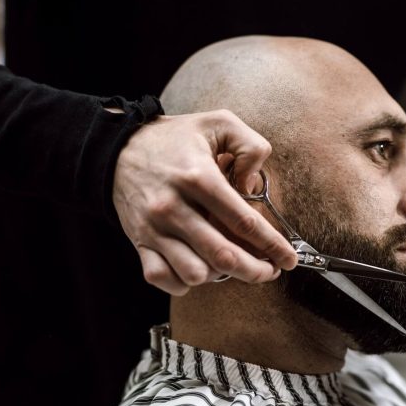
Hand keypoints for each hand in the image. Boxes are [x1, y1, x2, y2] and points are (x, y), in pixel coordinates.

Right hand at [113, 109, 296, 294]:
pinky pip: (162, 278)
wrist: (117, 149)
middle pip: (224, 257)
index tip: (288, 258)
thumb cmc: (176, 138)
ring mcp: (153, 228)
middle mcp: (173, 207)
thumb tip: (253, 188)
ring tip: (231, 264)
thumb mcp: (219, 123)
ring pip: (195, 273)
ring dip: (220, 276)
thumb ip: (250, 147)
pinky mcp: (138, 242)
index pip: (244, 222)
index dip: (272, 245)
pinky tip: (200, 269)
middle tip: (270, 271)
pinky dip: (185, 282)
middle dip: (255, 271)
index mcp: (197, 177)